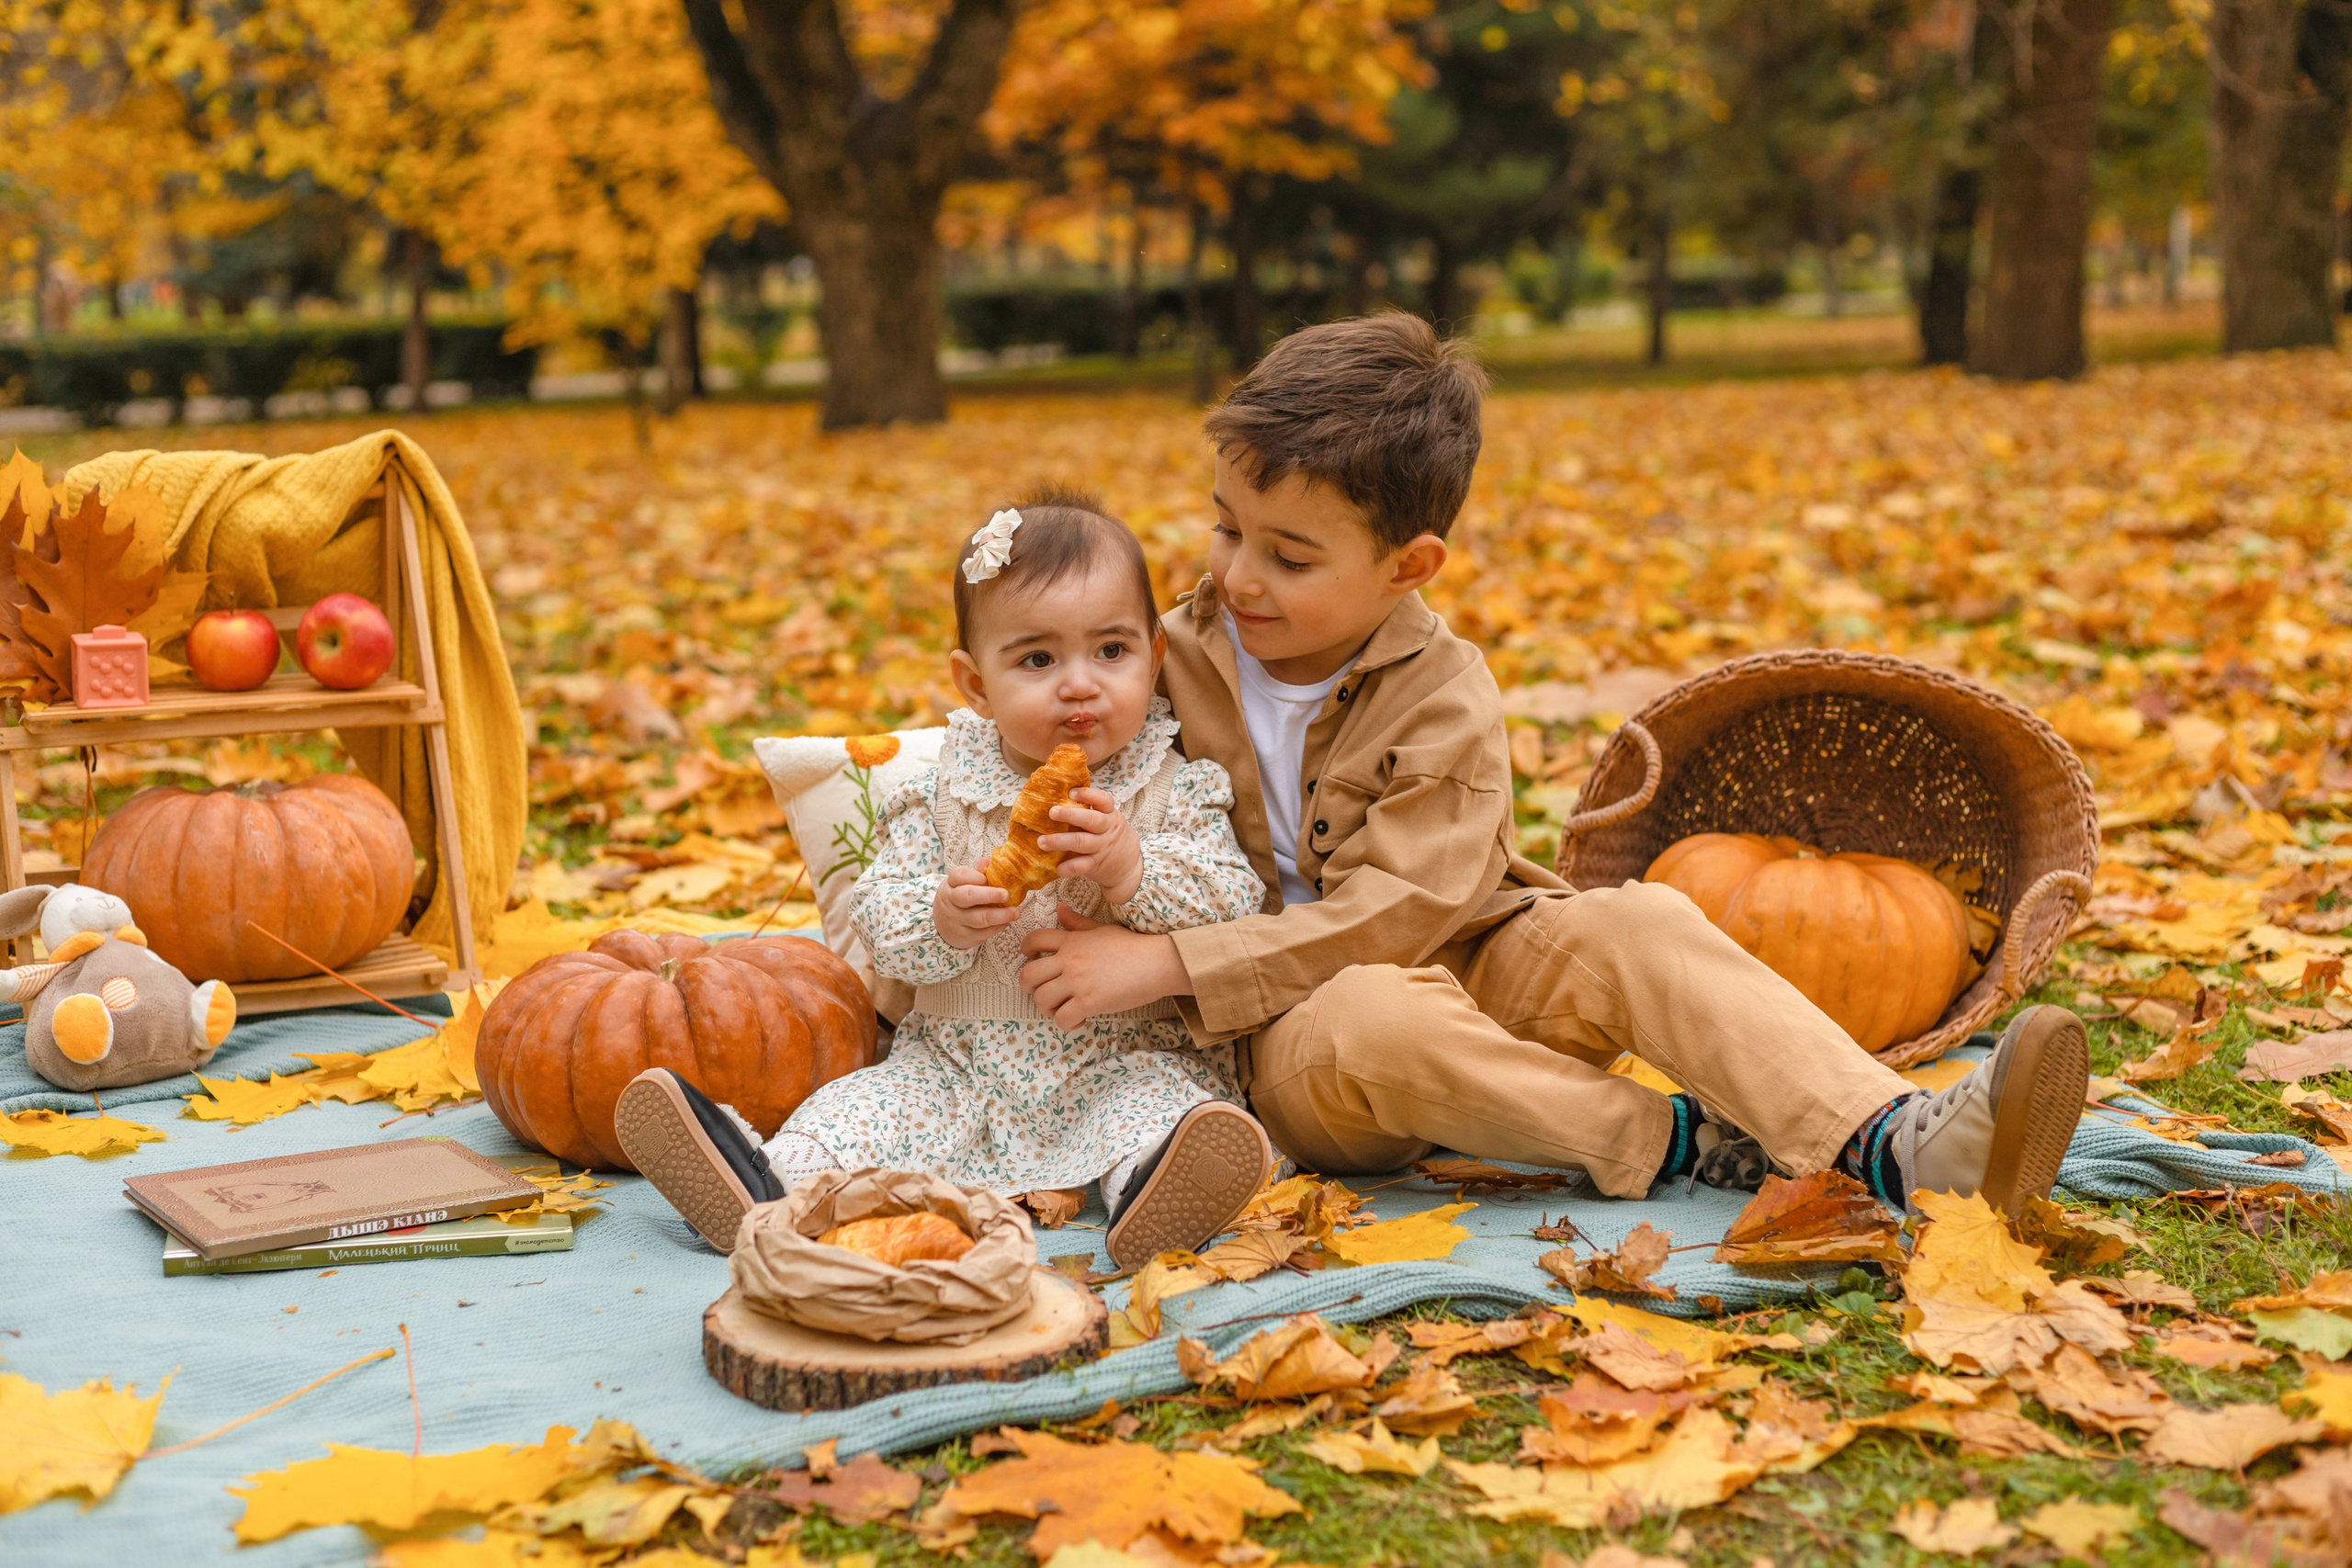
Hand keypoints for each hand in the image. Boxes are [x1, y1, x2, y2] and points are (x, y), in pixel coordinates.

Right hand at [934, 866, 1013, 950]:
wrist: (942, 926)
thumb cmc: (958, 899)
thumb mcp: (962, 884)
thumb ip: (977, 873)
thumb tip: (991, 860)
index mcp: (951, 884)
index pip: (959, 875)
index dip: (974, 875)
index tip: (987, 877)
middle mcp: (951, 901)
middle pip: (968, 896)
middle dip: (990, 895)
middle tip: (1007, 894)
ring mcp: (956, 920)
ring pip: (979, 918)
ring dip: (1001, 915)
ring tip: (1015, 912)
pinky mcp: (964, 936)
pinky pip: (984, 933)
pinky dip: (998, 927)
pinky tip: (1007, 921)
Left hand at [1020, 905, 1192, 1028]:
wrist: (1157, 963)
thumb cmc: (1133, 947)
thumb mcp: (1102, 929)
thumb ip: (1078, 923)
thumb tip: (1060, 909)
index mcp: (1072, 941)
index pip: (1034, 940)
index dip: (1025, 950)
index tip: (1030, 958)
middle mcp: (1069, 960)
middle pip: (1028, 974)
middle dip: (1029, 987)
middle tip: (1043, 992)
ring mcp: (1078, 982)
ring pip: (1041, 1000)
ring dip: (1048, 1008)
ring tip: (1063, 1008)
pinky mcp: (1089, 1002)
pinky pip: (1061, 1018)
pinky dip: (1067, 1023)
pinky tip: (1080, 1019)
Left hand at [1036, 786, 1143, 903]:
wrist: (1130, 866)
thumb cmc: (1111, 836)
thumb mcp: (1108, 820)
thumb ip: (1090, 811)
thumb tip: (1059, 796)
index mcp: (1109, 815)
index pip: (1103, 800)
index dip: (1088, 795)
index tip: (1072, 792)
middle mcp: (1106, 830)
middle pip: (1090, 820)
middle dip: (1070, 815)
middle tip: (1052, 812)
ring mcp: (1101, 848)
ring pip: (1081, 842)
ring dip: (1060, 841)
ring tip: (1042, 841)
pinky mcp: (1096, 865)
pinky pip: (1081, 866)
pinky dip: (1068, 867)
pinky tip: (1057, 867)